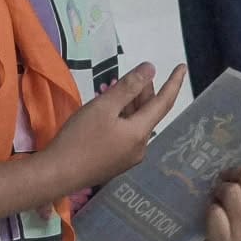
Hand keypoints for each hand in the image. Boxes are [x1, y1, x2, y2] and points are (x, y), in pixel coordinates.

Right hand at [39, 62, 186, 197]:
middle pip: (147, 114)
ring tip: (112, 89)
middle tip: (132, 74)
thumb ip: (128, 87)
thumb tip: (151, 69)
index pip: (164, 103)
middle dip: (142, 92)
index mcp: (140, 132)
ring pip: (134, 124)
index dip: (173, 83)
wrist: (59, 173)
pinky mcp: (115, 163)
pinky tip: (105, 112)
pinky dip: (120, 119)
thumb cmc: (80, 137)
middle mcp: (140, 147)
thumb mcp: (103, 107)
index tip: (181, 66)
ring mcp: (128, 157)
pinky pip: (125, 135)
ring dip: (128, 105)